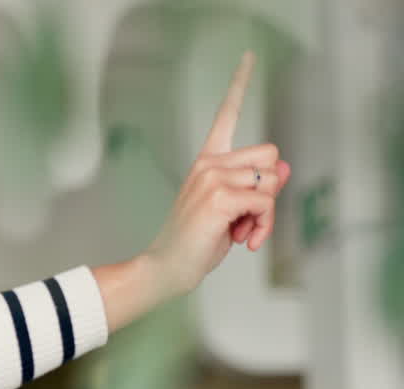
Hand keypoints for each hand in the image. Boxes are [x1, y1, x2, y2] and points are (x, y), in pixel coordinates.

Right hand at [143, 51, 291, 297]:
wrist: (166, 268)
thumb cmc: (195, 242)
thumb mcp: (232, 212)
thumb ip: (258, 188)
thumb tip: (286, 169)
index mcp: (207, 162)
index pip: (225, 116)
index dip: (238, 85)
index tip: (247, 57)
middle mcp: (208, 164)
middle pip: (271, 154)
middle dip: (270, 188)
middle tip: (250, 217)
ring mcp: (212, 178)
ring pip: (271, 182)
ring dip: (266, 214)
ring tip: (243, 233)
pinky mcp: (219, 197)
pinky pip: (265, 202)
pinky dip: (262, 225)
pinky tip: (242, 239)